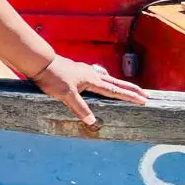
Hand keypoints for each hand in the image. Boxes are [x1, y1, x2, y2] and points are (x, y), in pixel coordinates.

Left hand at [31, 56, 147, 125]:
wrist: (40, 62)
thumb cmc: (53, 77)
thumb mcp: (66, 94)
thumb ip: (79, 108)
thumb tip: (92, 121)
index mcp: (93, 80)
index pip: (115, 90)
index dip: (130, 96)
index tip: (144, 100)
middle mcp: (92, 74)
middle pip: (116, 83)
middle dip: (131, 89)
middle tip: (145, 94)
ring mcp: (84, 71)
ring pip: (107, 78)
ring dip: (119, 84)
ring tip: (127, 88)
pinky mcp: (77, 70)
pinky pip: (96, 76)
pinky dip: (104, 80)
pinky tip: (99, 80)